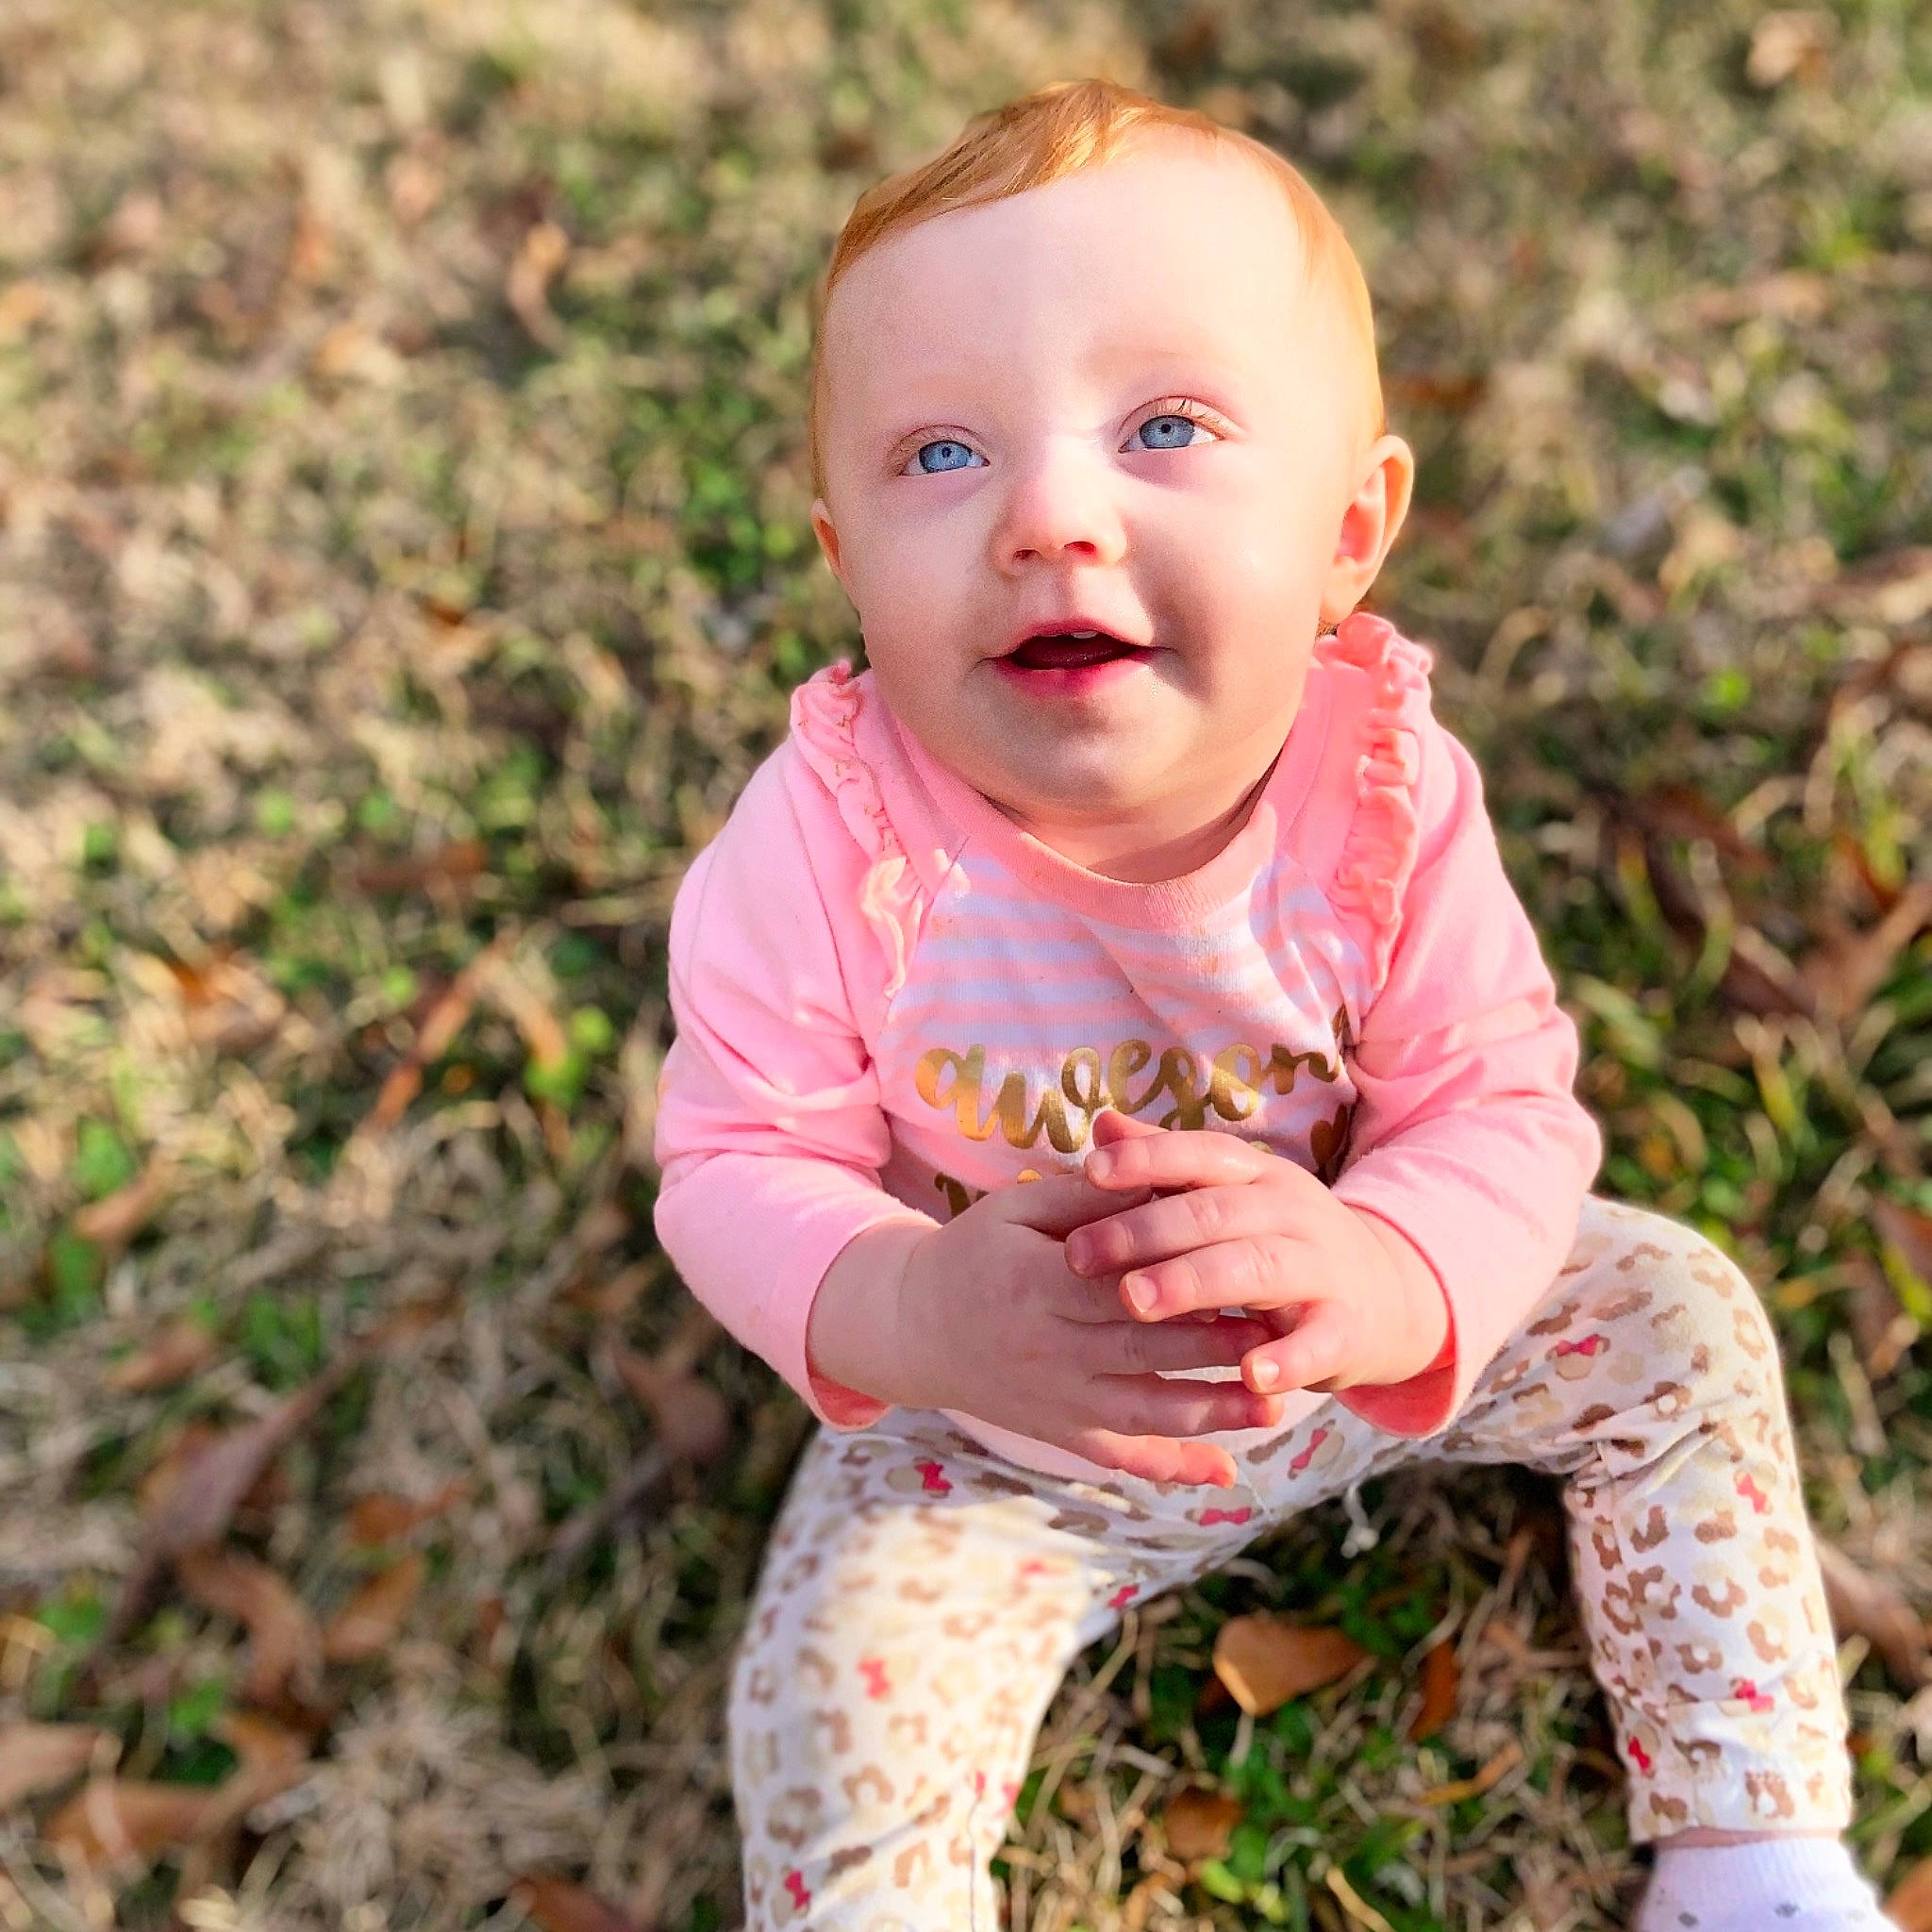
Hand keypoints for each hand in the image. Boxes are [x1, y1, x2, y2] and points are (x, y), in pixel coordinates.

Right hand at [806, 1171, 1284, 1486]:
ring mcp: (1053, 1399)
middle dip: (1215, 1345)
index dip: (1183, 1279)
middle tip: (1282, 1333)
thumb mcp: (1017, 1209)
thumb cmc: (976, 1253)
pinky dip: (1171, 1468)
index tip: (1245, 1268)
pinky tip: (1226, 1470)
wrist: (914, 1327)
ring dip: (1211, 1412)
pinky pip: (1120, 1457)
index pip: (1120, 1282)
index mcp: (1036, 1282)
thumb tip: (1158, 1179)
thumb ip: (1087, 1197)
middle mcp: (1046, 1347)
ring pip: (1143, 1413)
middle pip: (1143, 1348)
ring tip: (1275, 1404)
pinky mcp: (1058, 1432)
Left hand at [1065, 1112, 1449, 1396]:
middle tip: (1080, 1255)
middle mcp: (1291, 1211)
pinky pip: (1318, 1341)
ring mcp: (1322, 1268)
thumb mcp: (1230, 1195)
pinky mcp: (1347, 1328)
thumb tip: (1101, 1125)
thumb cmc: (1276, 1242)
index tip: (1090, 1170)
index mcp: (1257, 1174)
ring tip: (1136, 1302)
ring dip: (1193, 1283)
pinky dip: (1288, 1359)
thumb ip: (1167, 1166)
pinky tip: (1250, 1375)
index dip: (1146, 1158)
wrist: (1384, 1295)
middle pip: (1214, 1211)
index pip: (1200, 1152)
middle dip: (1144, 1231)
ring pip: (1255, 1267)